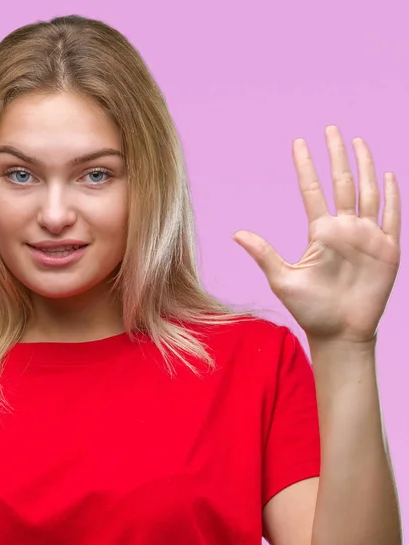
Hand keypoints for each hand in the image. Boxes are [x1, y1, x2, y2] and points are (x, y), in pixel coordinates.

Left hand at [233, 125, 400, 343]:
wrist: (340, 333)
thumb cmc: (310, 309)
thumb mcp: (282, 279)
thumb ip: (264, 253)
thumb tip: (236, 233)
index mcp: (320, 232)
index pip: (312, 190)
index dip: (305, 167)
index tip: (298, 143)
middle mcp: (344, 229)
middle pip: (342, 182)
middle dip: (337, 155)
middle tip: (331, 129)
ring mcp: (367, 237)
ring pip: (368, 192)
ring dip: (364, 166)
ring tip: (357, 141)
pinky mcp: (387, 250)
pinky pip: (392, 216)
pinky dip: (391, 196)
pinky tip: (388, 175)